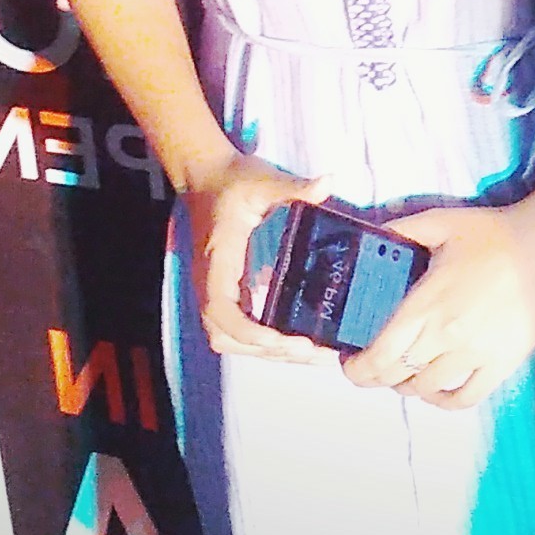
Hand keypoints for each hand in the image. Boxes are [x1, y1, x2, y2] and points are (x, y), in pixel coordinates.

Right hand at [185, 150, 335, 364]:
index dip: (249, 333)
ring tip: (315, 354)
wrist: (206, 179)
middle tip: (315, 351)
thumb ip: (293, 186)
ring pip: (233, 340)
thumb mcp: (261, 180)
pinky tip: (303, 341)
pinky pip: (242, 330)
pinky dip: (268, 343)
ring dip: (270, 353)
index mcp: (218, 262)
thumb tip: (328, 182)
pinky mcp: (229, 294)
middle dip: (269, 351)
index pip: (221, 311)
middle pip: (227, 337)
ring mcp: (218, 292)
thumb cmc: (232, 181)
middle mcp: (211, 285)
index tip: (284, 340)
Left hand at [342, 196, 534, 409]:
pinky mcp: (502, 364)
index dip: (358, 368)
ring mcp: (476, 355)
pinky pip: (464, 398)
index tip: (350, 362)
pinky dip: (443, 401)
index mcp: (427, 304)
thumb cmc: (491, 232)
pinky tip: (436, 389)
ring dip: (408, 384)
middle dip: (377, 375)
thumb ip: (400, 231)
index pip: (380, 355)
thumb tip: (370, 239)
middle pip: (397, 376)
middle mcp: (447, 337)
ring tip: (405, 370)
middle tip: (373, 364)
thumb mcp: (440, 222)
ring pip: (426, 389)